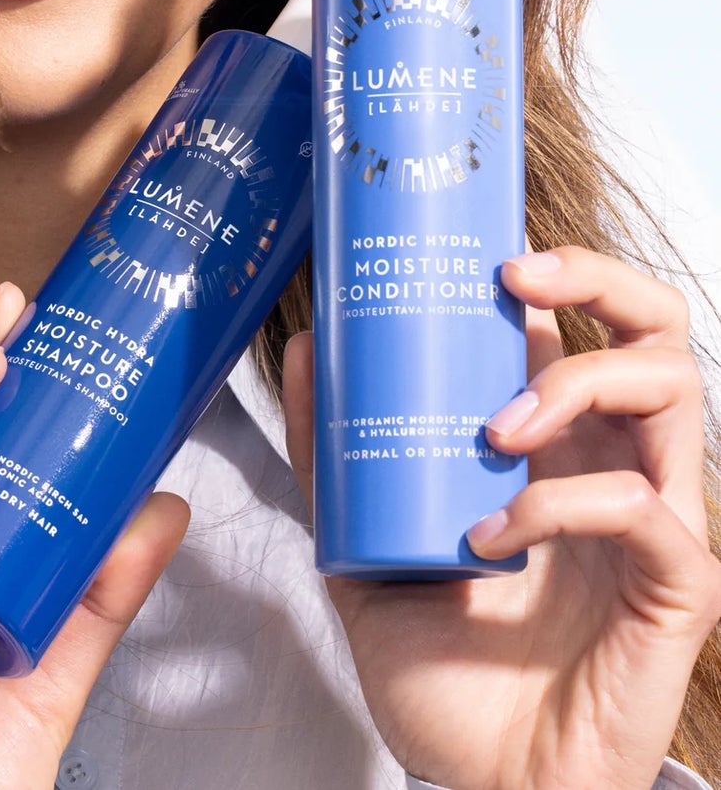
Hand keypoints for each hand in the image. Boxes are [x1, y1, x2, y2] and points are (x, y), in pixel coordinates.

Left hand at [283, 246, 720, 789]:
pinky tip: (492, 534)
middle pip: (655, 331)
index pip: (580, 327)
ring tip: (492, 427)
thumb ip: (337, 452)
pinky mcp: (675, 590)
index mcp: (555, 446)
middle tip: (513, 278)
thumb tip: (308, 347)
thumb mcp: (364, 542)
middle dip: (598, 277)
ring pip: (673, 392)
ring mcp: (653, 523)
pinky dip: (561, 505)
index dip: (550, 270)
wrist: (478, 785)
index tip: (477, 247)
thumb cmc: (442, 669)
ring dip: (575, 385)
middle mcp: (614, 465)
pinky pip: (645, 511)